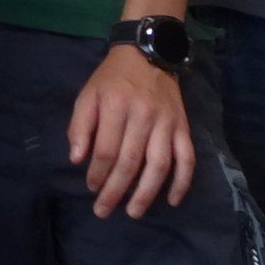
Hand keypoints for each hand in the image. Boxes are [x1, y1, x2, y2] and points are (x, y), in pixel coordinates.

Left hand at [67, 48, 193, 217]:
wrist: (147, 53)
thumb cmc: (112, 78)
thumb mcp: (88, 93)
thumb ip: (80, 125)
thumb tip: (76, 159)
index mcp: (116, 104)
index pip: (107, 149)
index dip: (97, 173)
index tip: (91, 187)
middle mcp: (143, 114)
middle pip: (130, 161)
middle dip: (116, 190)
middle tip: (103, 210)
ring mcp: (167, 122)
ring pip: (159, 164)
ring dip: (147, 193)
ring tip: (134, 212)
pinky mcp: (183, 126)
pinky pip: (187, 158)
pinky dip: (182, 182)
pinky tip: (172, 200)